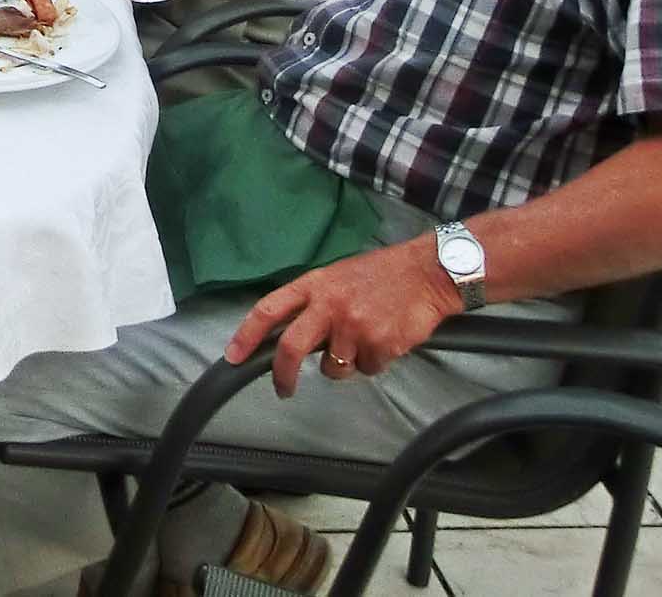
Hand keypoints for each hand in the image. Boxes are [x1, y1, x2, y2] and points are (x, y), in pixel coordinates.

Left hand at [225, 239, 463, 396]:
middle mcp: (328, 306)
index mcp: (313, 286)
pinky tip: (387, 338)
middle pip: (290, 347)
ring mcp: (353, 326)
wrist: (427, 272)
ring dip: (346, 364)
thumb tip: (292, 334)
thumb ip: (313, 303)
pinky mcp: (379, 344)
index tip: (233, 356)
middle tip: (283, 389)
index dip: (246, 334)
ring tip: (365, 339)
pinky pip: (368, 369)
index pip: (269, 310)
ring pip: (334, 368)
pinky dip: (375, 362)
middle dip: (282, 375)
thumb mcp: (336, 278)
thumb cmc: (381, 274)